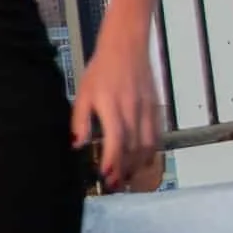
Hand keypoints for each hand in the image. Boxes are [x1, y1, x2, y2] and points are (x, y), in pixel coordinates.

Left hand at [71, 33, 163, 191]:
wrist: (126, 47)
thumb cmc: (101, 70)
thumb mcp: (83, 93)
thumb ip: (80, 120)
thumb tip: (76, 144)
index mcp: (112, 106)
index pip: (116, 138)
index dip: (112, 159)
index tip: (106, 175)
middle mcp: (132, 109)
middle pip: (132, 147)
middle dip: (124, 170)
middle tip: (115, 185)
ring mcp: (146, 109)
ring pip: (147, 144)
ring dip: (138, 165)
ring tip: (127, 178)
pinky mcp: (155, 108)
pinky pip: (156, 135)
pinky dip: (151, 152)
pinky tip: (143, 162)